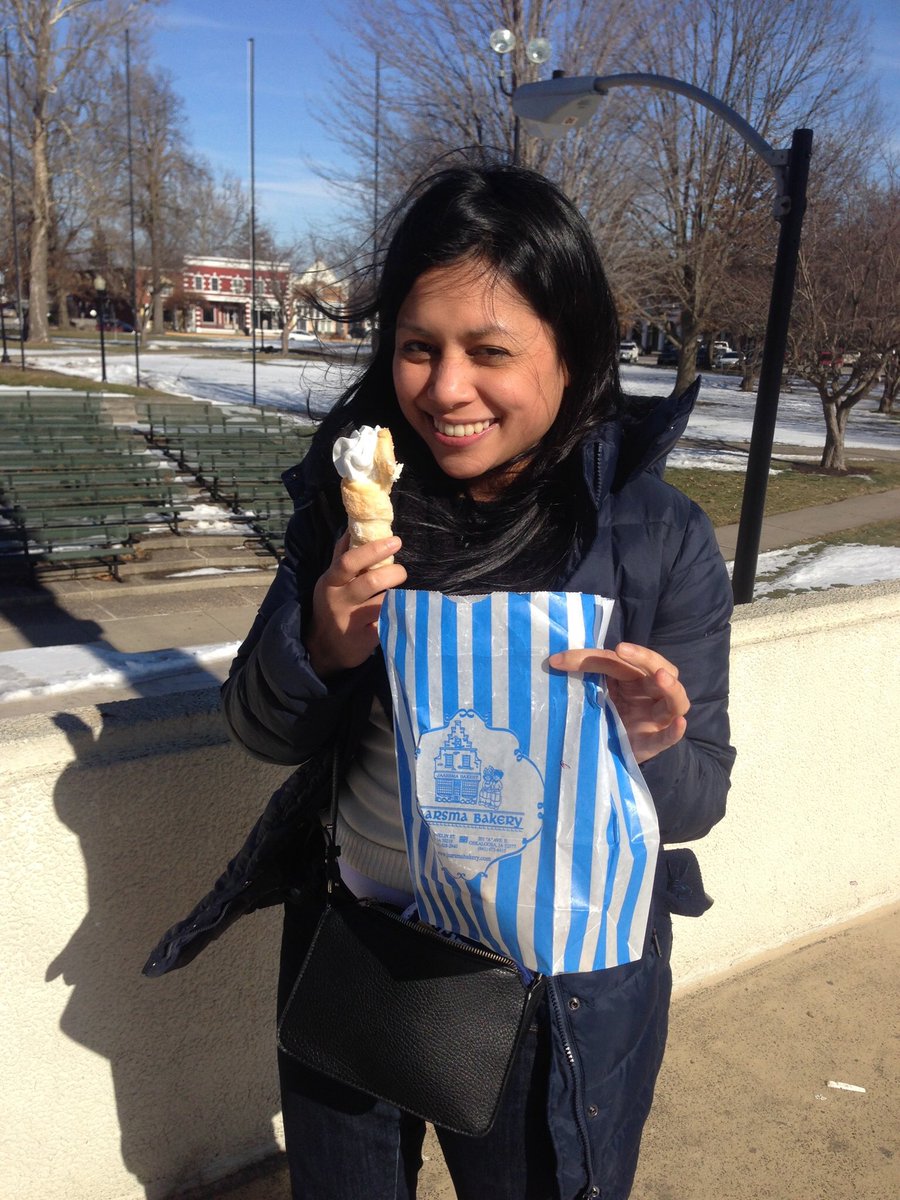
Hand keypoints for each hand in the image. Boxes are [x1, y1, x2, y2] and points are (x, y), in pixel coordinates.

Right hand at [307, 533, 406, 677]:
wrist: (323, 648)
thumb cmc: (331, 606)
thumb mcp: (330, 581)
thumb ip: (342, 555)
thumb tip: (353, 526)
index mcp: (331, 581)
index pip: (349, 561)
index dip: (373, 550)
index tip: (395, 541)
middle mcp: (339, 601)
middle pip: (370, 581)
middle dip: (393, 573)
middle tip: (402, 571)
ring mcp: (351, 622)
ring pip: (382, 604)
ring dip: (396, 596)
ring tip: (402, 593)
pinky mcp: (364, 640)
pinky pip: (387, 624)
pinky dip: (398, 616)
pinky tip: (403, 612)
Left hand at [548, 642, 689, 763]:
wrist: (611, 750)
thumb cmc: (607, 713)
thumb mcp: (597, 691)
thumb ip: (585, 674)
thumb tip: (554, 661)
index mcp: (637, 678)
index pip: (626, 662)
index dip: (605, 656)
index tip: (591, 654)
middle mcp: (652, 694)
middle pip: (661, 670)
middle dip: (645, 658)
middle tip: (624, 651)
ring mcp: (657, 719)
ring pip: (676, 701)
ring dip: (671, 688)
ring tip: (661, 677)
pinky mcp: (653, 743)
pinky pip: (669, 737)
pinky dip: (675, 730)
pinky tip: (678, 722)